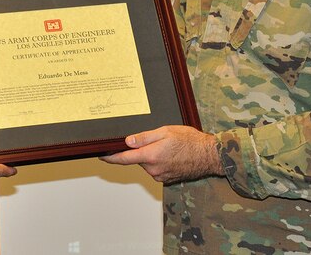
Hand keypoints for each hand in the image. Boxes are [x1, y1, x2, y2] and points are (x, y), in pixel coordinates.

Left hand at [100, 125, 222, 183]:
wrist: (209, 155)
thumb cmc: (190, 141)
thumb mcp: (165, 131)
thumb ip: (144, 137)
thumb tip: (127, 141)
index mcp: (151, 156)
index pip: (124, 158)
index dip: (110, 157)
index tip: (101, 155)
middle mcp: (154, 169)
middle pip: (137, 159)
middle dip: (140, 150)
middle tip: (157, 139)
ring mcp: (160, 176)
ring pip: (147, 163)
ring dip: (151, 155)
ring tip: (168, 146)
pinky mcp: (167, 179)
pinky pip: (156, 168)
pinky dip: (159, 161)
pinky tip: (172, 154)